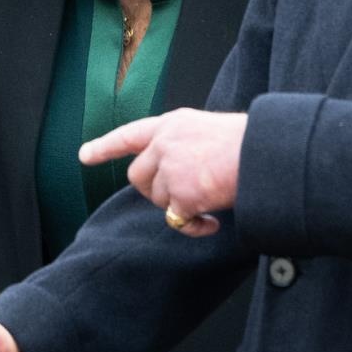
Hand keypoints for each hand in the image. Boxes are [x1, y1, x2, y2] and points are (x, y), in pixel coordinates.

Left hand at [81, 109, 247, 236]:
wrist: (266, 154)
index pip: (131, 134)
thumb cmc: (250, 144)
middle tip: (182, 197)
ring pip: (156, 199)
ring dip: (177, 207)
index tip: (84, 155)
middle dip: (154, 191)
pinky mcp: (180, 195)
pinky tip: (211, 222)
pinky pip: (176, 221)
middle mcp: (165, 143)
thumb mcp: (209, 132)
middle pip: (137, 176)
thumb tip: (175, 174)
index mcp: (173, 124)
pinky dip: (193, 227)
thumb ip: (185, 147)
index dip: (105, 146)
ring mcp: (170, 168)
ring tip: (206, 205)